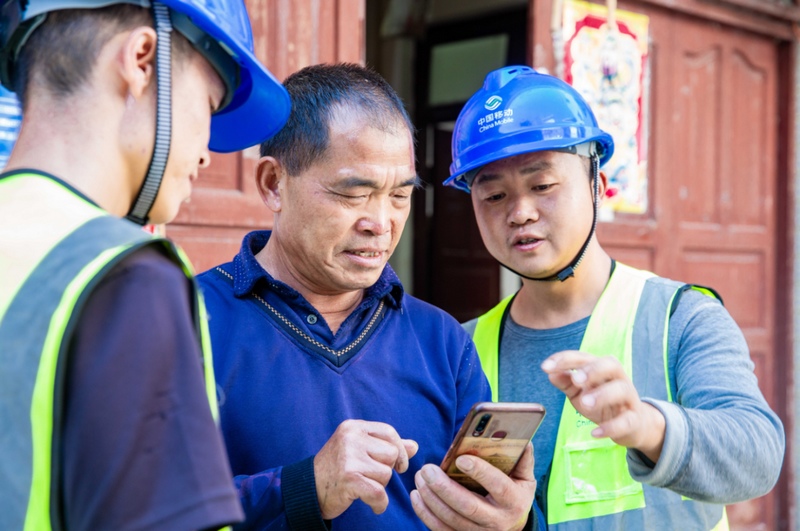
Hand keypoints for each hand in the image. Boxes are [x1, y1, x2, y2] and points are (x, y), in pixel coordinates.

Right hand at [313, 419, 417, 519]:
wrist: (307, 490)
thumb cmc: (337, 469)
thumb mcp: (359, 450)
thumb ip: (386, 446)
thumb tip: (414, 446)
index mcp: (353, 427)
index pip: (389, 432)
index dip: (399, 450)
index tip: (399, 465)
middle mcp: (350, 438)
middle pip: (391, 454)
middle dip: (385, 470)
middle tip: (368, 477)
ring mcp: (348, 458)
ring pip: (386, 474)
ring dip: (379, 486)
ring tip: (363, 487)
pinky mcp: (349, 478)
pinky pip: (379, 493)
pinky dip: (379, 504)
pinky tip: (374, 505)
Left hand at [410, 442, 535, 530]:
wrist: (511, 527)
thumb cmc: (515, 494)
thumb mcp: (525, 478)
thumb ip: (523, 459)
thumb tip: (522, 440)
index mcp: (514, 502)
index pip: (498, 487)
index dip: (480, 472)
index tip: (460, 458)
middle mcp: (497, 521)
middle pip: (468, 507)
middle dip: (445, 487)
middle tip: (427, 469)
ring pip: (451, 519)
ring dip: (431, 499)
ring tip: (420, 477)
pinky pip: (440, 530)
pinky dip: (425, 513)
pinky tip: (416, 495)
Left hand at [541, 350, 665, 460]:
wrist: (632, 426)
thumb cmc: (600, 404)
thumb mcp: (579, 392)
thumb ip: (565, 382)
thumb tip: (550, 373)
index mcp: (601, 369)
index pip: (585, 357)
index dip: (565, 359)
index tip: (545, 367)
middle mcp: (617, 379)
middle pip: (611, 365)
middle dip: (592, 370)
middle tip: (576, 380)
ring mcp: (629, 398)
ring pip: (622, 389)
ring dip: (602, 395)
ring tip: (585, 404)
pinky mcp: (634, 419)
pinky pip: (627, 421)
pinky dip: (611, 427)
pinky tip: (595, 433)